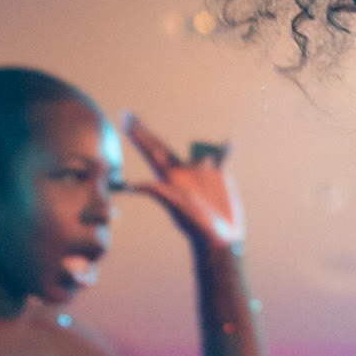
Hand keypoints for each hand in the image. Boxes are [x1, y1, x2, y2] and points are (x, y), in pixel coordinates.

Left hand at [122, 114, 245, 253]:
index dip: (137, 133)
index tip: (125, 117)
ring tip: (193, 139)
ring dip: (194, 142)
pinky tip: (230, 142)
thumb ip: (159, 193)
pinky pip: (222, 157)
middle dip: (144, 132)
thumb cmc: (196, 225)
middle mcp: (181, 173)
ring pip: (195, 149)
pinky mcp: (219, 177)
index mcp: (168, 177)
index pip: (150, 150)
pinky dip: (226, 149)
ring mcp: (200, 174)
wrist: (218, 239)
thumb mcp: (176, 207)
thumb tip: (134, 185)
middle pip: (160, 146)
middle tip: (129, 116)